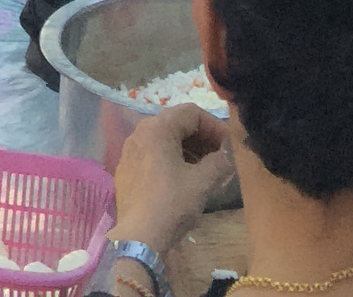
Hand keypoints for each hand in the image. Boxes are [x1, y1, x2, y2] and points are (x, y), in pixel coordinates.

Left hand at [101, 99, 236, 239]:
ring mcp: (129, 153)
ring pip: (163, 140)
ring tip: (204, 170)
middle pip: (176, 124)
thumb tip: (225, 158)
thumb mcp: (203, 181)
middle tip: (218, 157)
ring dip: (187, 150)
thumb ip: (219, 161)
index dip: (214, 126)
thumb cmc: (172, 203)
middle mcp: (139, 133)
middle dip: (201, 138)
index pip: (192, 113)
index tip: (228, 146)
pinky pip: (152, 156)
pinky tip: (182, 180)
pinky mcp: (125, 171)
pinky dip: (170, 160)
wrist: (139, 238)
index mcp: (158, 128)